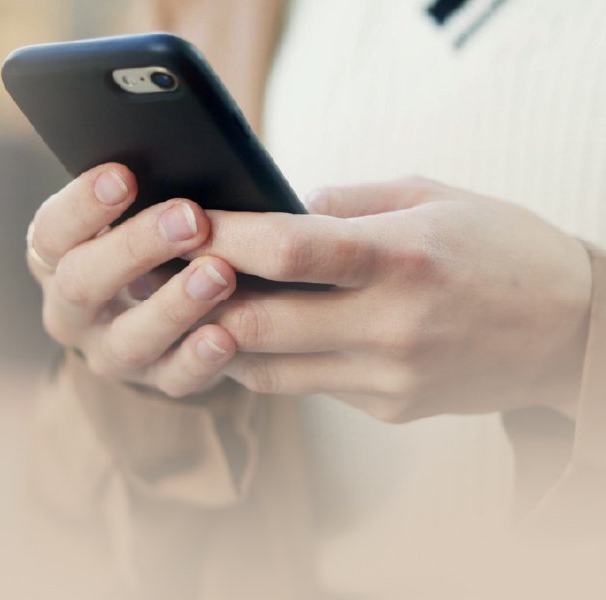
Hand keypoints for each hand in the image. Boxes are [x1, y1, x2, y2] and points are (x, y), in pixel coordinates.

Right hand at [26, 163, 237, 396]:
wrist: (155, 312)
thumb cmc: (146, 240)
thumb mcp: (129, 213)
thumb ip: (141, 192)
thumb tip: (176, 149)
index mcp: (54, 258)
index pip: (51, 232)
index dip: (82, 205)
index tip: (123, 174)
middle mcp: (71, 311)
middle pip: (83, 284)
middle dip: (135, 248)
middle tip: (189, 217)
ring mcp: (109, 353)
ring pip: (128, 339)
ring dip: (173, 306)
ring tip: (218, 273)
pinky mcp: (154, 382)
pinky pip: (173, 380)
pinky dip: (198, 361)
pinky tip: (226, 336)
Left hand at [189, 177, 591, 420]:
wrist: (574, 331)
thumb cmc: (500, 248)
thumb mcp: (432, 197)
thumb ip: (349, 203)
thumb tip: (277, 206)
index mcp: (401, 257)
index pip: (288, 248)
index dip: (224, 237)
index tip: (184, 224)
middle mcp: (391, 324)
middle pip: (259, 323)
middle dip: (196, 302)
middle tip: (158, 279)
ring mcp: (388, 377)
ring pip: (268, 370)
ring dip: (219, 341)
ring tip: (187, 311)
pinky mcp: (389, 409)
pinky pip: (307, 386)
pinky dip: (271, 361)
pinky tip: (253, 335)